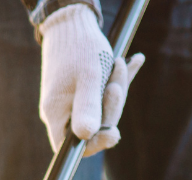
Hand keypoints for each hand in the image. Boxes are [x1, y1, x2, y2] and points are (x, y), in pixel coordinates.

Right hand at [38, 5, 144, 155]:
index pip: (73, 147)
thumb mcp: (88, 77)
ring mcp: (71, 101)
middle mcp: (62, 111)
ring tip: (122, 63)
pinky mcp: (80, 89)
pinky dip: (118, 79)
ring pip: (101, 109)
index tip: (114, 132)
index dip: (95, 144)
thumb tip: (86, 137)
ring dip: (117, 88)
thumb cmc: (80, 48)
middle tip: (116, 79)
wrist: (71, 20)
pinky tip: (134, 62)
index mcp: (57, 113)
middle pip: (93, 128)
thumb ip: (88, 108)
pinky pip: (101, 93)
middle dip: (112, 106)